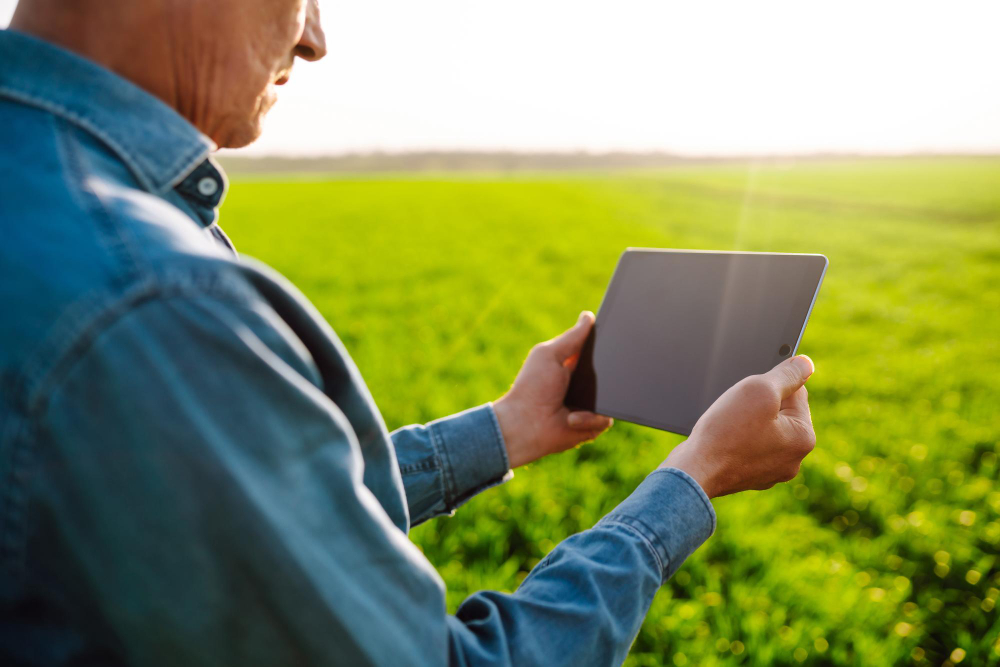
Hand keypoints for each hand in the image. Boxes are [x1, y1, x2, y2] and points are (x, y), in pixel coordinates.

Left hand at [494, 312, 612, 467]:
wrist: (525, 425)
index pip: (597, 350)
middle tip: (610, 369)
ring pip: (614, 396)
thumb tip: (588, 316)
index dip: (607, 343)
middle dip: (613, 370)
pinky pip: (606, 418)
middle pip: (610, 372)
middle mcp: (583, 384)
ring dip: (600, 398)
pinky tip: (572, 418)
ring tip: (579, 401)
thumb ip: (571, 338)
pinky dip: (589, 418)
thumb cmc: (532, 387)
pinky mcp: (591, 424)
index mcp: (572, 364)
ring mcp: (589, 404)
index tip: (617, 335)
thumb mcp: (549, 355)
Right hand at [662, 355, 816, 497]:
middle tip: (737, 411)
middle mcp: (792, 460)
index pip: (797, 393)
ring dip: (746, 421)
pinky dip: (736, 439)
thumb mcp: (759, 390)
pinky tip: (723, 440)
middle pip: (780, 413)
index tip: (751, 393)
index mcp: (803, 439)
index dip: (770, 385)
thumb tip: (806, 364)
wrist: (693, 471)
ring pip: (762, 429)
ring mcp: (771, 471)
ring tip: (728, 426)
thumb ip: (787, 374)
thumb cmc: (725, 432)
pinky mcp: (750, 476)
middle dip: (758, 405)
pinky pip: (748, 446)